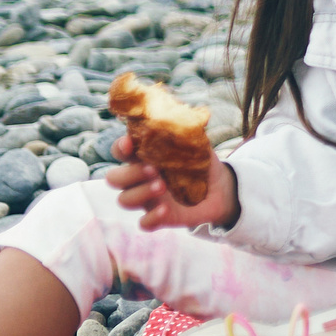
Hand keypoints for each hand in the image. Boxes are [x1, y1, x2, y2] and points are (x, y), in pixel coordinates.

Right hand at [108, 132, 238, 230]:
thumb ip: (185, 131)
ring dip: (140, 193)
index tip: (129, 144)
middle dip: (129, 174)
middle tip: (153, 170)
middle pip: (113, 179)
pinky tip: (166, 210)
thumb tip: (185, 112)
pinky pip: (143, 224)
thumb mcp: (196, 144)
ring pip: (124, 200)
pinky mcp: (159, 217)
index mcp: (144, 157)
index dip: (120, 147)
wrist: (221, 188)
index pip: (120, 152)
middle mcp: (140, 179)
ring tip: (162, 186)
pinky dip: (151, 218)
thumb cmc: (201, 162)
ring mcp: (147, 199)